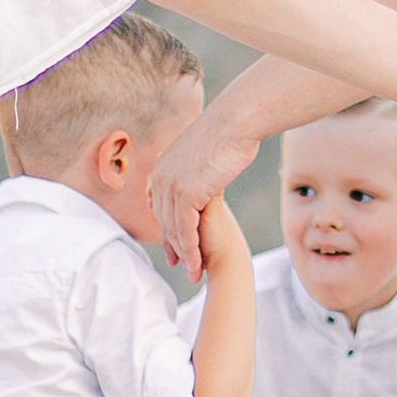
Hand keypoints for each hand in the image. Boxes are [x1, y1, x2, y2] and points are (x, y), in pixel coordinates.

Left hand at [152, 102, 261, 273]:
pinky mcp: (185, 193)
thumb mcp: (203, 151)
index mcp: (162, 168)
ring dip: (184, 255)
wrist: (235, 121)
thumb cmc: (227, 133)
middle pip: (164, 222)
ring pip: (174, 230)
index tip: (173, 249)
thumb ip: (196, 166)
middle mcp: (161, 178)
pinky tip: (197, 263)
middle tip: (181, 267)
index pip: (161, 207)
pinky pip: (185, 230)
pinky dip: (191, 250)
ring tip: (194, 274)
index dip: (167, 230)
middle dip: (172, 247)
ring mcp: (171, 186)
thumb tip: (202, 169)